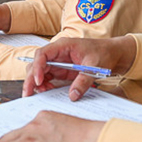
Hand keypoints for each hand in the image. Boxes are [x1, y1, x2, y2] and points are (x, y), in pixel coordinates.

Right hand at [23, 35, 137, 98]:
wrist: (113, 54)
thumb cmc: (104, 53)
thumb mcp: (95, 67)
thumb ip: (83, 81)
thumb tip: (72, 95)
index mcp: (63, 46)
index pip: (42, 54)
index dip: (37, 67)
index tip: (39, 81)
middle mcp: (57, 53)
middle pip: (37, 64)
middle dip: (31, 79)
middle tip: (28, 94)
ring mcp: (58, 62)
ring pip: (39, 72)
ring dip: (36, 83)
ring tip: (39, 95)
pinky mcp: (61, 71)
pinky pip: (48, 78)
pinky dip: (45, 86)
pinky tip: (47, 92)